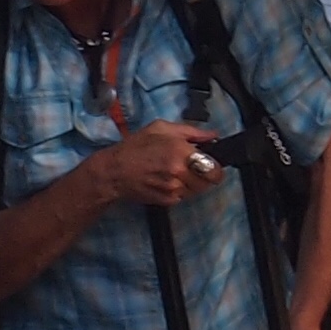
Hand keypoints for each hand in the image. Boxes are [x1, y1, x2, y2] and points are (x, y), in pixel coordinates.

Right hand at [86, 118, 222, 210]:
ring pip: (198, 190)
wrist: (114, 171)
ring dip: (193, 183)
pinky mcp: (168, 200)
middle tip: (195, 168)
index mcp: (180, 151)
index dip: (215, 166)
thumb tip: (212, 135)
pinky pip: (184, 197)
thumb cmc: (135, 147)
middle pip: (210, 181)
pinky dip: (181, 190)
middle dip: (206, 175)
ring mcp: (174, 188)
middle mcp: (179, 172)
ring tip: (178, 172)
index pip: (214, 167)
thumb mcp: (161, 128)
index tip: (211, 163)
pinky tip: (168, 180)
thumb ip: (191, 132)